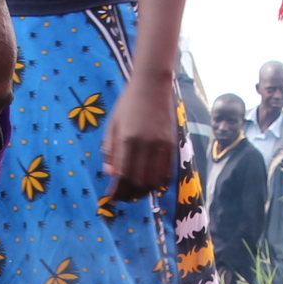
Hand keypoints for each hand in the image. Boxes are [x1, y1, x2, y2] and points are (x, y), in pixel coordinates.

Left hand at [100, 67, 178, 201]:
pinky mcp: (172, 145)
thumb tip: (110, 175)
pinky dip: (157, 182)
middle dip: (129, 194)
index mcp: (127, 139)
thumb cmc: (128, 105)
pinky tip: (149, 183)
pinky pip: (166, 172)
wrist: (153, 86)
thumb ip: (110, 151)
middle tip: (122, 198)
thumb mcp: (113, 125)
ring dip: (143, 191)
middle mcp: (146, 144)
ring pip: (154, 180)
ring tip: (134, 192)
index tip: (111, 197)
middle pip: (138, 181)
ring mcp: (161, 145)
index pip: (122, 174)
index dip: (116, 190)